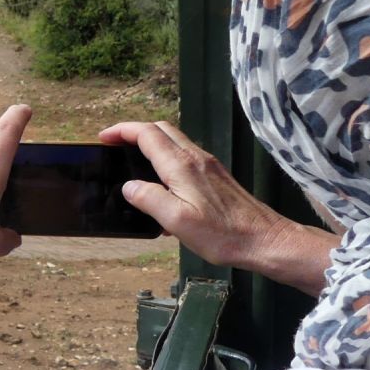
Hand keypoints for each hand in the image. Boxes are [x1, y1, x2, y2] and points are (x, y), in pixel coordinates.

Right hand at [98, 120, 335, 293]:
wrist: (266, 240)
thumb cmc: (222, 234)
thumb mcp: (177, 221)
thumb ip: (149, 199)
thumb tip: (129, 186)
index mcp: (182, 166)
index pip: (147, 134)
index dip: (122, 131)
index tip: (103, 138)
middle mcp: (195, 158)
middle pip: (162, 129)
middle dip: (134, 131)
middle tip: (114, 144)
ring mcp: (208, 166)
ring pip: (174, 141)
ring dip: (150, 142)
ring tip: (131, 160)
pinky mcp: (216, 176)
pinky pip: (184, 156)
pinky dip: (165, 157)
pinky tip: (160, 182)